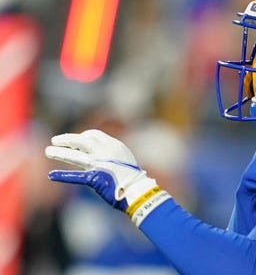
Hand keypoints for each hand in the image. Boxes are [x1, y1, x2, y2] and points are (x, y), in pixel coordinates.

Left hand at [46, 129, 160, 216]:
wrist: (139, 190)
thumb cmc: (132, 177)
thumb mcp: (123, 159)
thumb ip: (110, 154)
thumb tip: (95, 154)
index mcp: (114, 145)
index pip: (93, 134)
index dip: (82, 136)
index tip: (74, 141)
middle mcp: (106, 151)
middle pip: (81, 140)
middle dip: (66, 139)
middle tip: (55, 140)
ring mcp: (100, 164)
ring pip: (75, 154)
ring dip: (60, 152)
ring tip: (48, 151)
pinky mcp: (95, 178)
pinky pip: (76, 176)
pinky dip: (63, 175)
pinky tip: (52, 175)